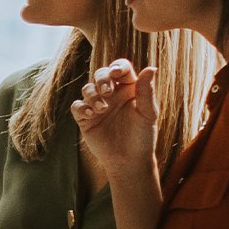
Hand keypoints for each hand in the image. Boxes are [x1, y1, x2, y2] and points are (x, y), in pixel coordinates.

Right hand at [71, 59, 158, 180]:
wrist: (128, 161)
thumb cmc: (142, 137)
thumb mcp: (148, 113)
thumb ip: (147, 91)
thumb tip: (151, 68)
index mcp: (129, 89)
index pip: (121, 68)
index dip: (117, 67)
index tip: (116, 75)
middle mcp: (112, 95)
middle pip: (101, 74)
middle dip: (101, 79)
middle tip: (107, 92)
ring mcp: (97, 105)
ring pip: (87, 88)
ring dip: (92, 95)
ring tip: (102, 109)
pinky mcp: (85, 118)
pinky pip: (77, 106)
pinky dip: (81, 107)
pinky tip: (90, 114)